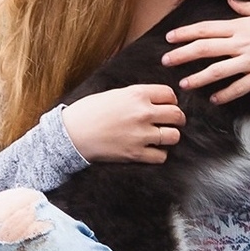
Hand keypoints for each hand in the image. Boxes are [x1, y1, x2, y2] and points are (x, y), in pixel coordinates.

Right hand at [60, 85, 184, 163]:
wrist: (71, 133)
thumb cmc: (89, 111)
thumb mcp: (114, 94)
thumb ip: (136, 96)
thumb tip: (155, 100)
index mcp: (137, 94)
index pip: (170, 94)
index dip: (171, 100)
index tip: (167, 105)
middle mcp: (142, 113)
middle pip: (176, 115)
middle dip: (177, 118)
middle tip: (173, 122)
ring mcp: (140, 134)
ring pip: (174, 136)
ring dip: (170, 136)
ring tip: (163, 136)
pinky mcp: (135, 153)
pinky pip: (161, 156)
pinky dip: (159, 154)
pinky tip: (151, 150)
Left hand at [162, 0, 249, 103]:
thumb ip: (246, 6)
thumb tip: (230, 1)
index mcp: (241, 26)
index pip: (206, 29)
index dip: (186, 33)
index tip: (170, 37)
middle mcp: (242, 44)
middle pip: (206, 49)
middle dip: (183, 55)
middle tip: (165, 61)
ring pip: (219, 71)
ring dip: (199, 78)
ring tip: (183, 84)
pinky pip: (240, 87)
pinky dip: (226, 94)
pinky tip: (214, 99)